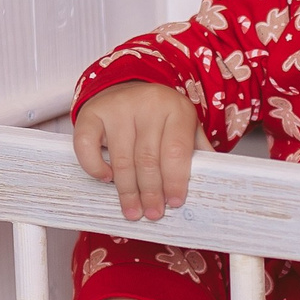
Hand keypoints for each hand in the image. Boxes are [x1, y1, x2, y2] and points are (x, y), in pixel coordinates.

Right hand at [72, 81, 202, 221]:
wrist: (128, 86)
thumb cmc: (159, 114)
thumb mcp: (185, 125)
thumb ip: (196, 150)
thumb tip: (211, 179)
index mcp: (176, 109)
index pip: (176, 150)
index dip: (175, 180)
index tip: (174, 203)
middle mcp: (147, 104)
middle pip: (148, 159)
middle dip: (151, 192)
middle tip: (153, 213)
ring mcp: (118, 108)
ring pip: (122, 159)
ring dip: (127, 190)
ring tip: (133, 210)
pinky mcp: (91, 113)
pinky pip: (87, 146)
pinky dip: (96, 167)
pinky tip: (107, 179)